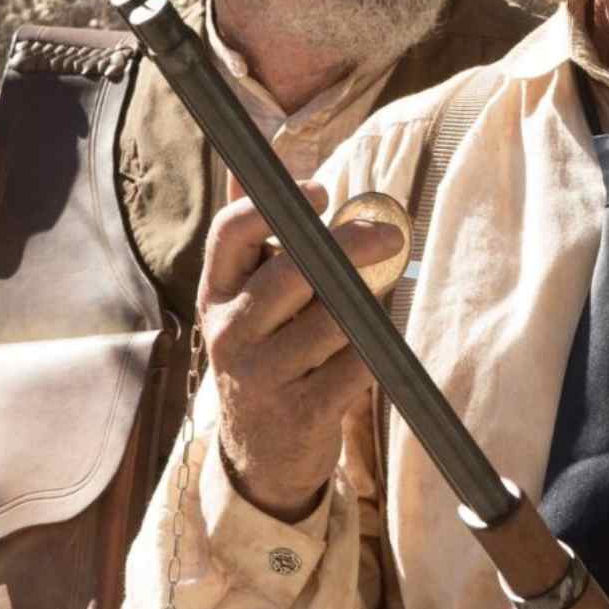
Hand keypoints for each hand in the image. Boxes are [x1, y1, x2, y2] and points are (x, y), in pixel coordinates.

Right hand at [200, 181, 406, 520]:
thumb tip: (263, 154)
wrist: (258, 454)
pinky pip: (358, 365)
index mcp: (217, 293)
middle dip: (351, 245)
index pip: (230, 234)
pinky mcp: (300, 414)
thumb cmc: (264, 351)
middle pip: (294, 271)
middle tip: (391, 233)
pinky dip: (375, 351)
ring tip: (368, 309)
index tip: (321, 191)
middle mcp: (229, 332)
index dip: (275, 205)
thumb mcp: (244, 295)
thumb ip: (255, 230)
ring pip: (334, 320)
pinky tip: (371, 352)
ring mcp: (261, 377)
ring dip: (365, 307)